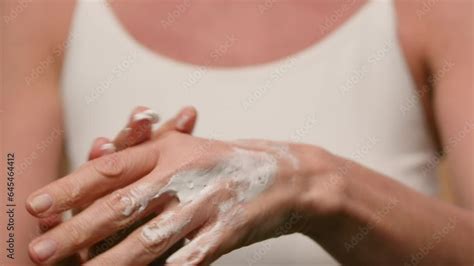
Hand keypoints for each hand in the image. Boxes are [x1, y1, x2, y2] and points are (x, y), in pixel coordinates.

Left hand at [26, 128, 335, 264]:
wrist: (289, 175)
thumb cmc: (230, 162)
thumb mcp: (191, 148)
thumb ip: (151, 153)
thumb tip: (100, 160)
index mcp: (171, 149)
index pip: (112, 168)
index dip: (71, 187)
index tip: (38, 206)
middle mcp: (185, 173)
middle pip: (122, 204)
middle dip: (77, 229)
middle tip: (41, 250)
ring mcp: (206, 203)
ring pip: (149, 237)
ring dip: (111, 261)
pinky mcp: (227, 231)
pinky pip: (189, 259)